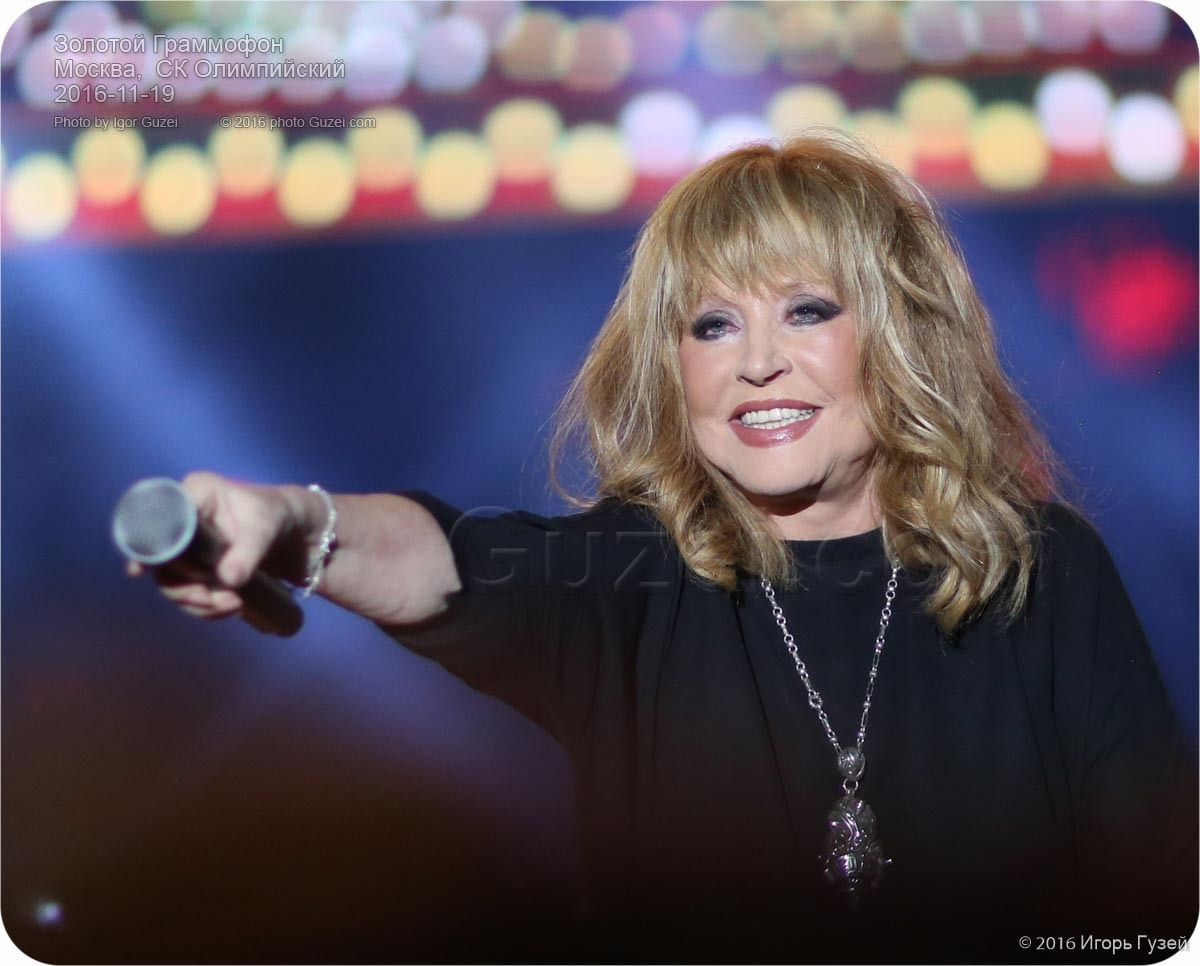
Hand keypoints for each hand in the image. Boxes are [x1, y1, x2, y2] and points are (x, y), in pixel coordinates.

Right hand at [126, 471, 320, 620]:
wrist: (294, 529)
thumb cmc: (276, 515)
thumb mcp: (265, 529)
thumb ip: (248, 552)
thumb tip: (227, 580)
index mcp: (195, 493)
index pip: (158, 518)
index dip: (146, 546)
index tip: (141, 570)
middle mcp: (182, 517)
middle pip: (161, 559)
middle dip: (184, 587)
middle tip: (213, 599)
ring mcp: (187, 544)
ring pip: (172, 581)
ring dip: (197, 602)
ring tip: (232, 605)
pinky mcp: (196, 566)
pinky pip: (188, 590)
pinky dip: (205, 605)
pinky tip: (229, 607)